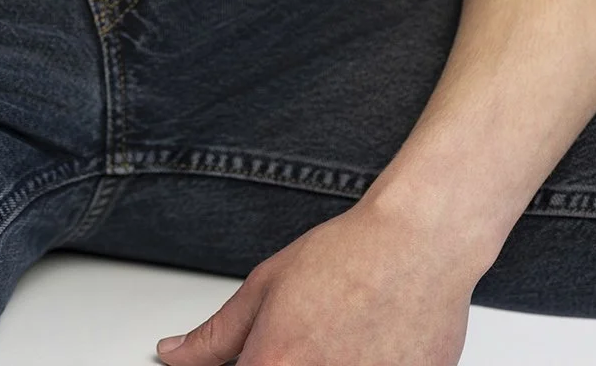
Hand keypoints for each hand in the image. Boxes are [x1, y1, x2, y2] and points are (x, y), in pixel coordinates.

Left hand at [155, 197, 478, 365]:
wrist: (420, 243)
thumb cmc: (352, 257)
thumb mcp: (266, 287)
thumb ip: (215, 336)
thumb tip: (175, 354)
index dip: (250, 363)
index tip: (258, 356)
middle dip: (286, 361)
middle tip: (306, 339)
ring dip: (328, 364)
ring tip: (341, 340)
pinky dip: (361, 365)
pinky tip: (367, 346)